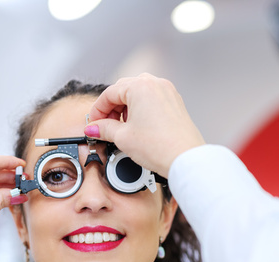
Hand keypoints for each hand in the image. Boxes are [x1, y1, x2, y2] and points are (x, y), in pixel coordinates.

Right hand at [86, 73, 205, 176]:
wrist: (185, 159)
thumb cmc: (161, 147)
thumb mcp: (123, 137)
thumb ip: (104, 129)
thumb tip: (94, 128)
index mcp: (141, 87)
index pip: (109, 93)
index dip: (97, 109)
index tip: (93, 123)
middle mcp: (156, 84)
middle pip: (123, 90)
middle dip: (111, 108)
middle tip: (104, 126)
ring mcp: (167, 92)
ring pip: (137, 93)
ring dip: (125, 108)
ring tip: (120, 127)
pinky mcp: (174, 103)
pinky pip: (151, 100)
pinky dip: (139, 109)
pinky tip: (136, 126)